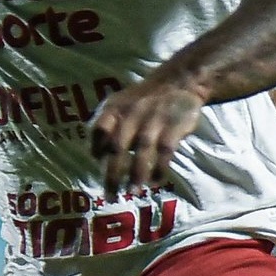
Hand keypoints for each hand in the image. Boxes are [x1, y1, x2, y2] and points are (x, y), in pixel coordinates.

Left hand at [89, 76, 204, 197]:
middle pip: (118, 147)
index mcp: (116, 107)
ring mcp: (154, 120)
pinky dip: (159, 168)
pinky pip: (165, 151)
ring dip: (136, 174)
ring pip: (142, 150)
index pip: (99, 128)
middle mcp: (132, 114)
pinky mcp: (174, 126)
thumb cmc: (145, 98)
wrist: (179, 80)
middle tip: (111, 195)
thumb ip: (108, 124)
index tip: (98, 163)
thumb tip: (96, 156)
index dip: (96, 147)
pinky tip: (155, 182)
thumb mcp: (122, 102)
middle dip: (113, 174)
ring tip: (133, 192)